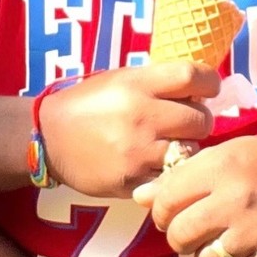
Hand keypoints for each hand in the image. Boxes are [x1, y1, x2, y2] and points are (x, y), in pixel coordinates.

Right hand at [39, 63, 219, 196]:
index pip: (193, 76)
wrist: (47, 138)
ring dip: (186, 149)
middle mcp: (141, 116)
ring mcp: (137, 151)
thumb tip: (201, 90)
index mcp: (137, 84)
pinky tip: (155, 164)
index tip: (207, 90)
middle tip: (185, 124)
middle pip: (201, 119)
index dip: (209, 83)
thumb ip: (157, 83)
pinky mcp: (133, 180)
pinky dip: (169, 172)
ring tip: (166, 145)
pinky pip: (170, 177)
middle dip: (199, 121)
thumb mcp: (119, 79)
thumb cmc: (87, 104)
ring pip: (191, 151)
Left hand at [132, 135, 256, 256]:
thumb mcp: (222, 156)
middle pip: (180, 235)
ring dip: (205, 255)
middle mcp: (236, 200)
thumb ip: (181, 176)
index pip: (166, 201)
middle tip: (190, 231)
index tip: (170, 212)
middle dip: (178, 237)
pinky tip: (240, 254)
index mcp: (220, 168)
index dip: (161, 211)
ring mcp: (255, 232)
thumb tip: (140, 198)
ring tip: (217, 242)